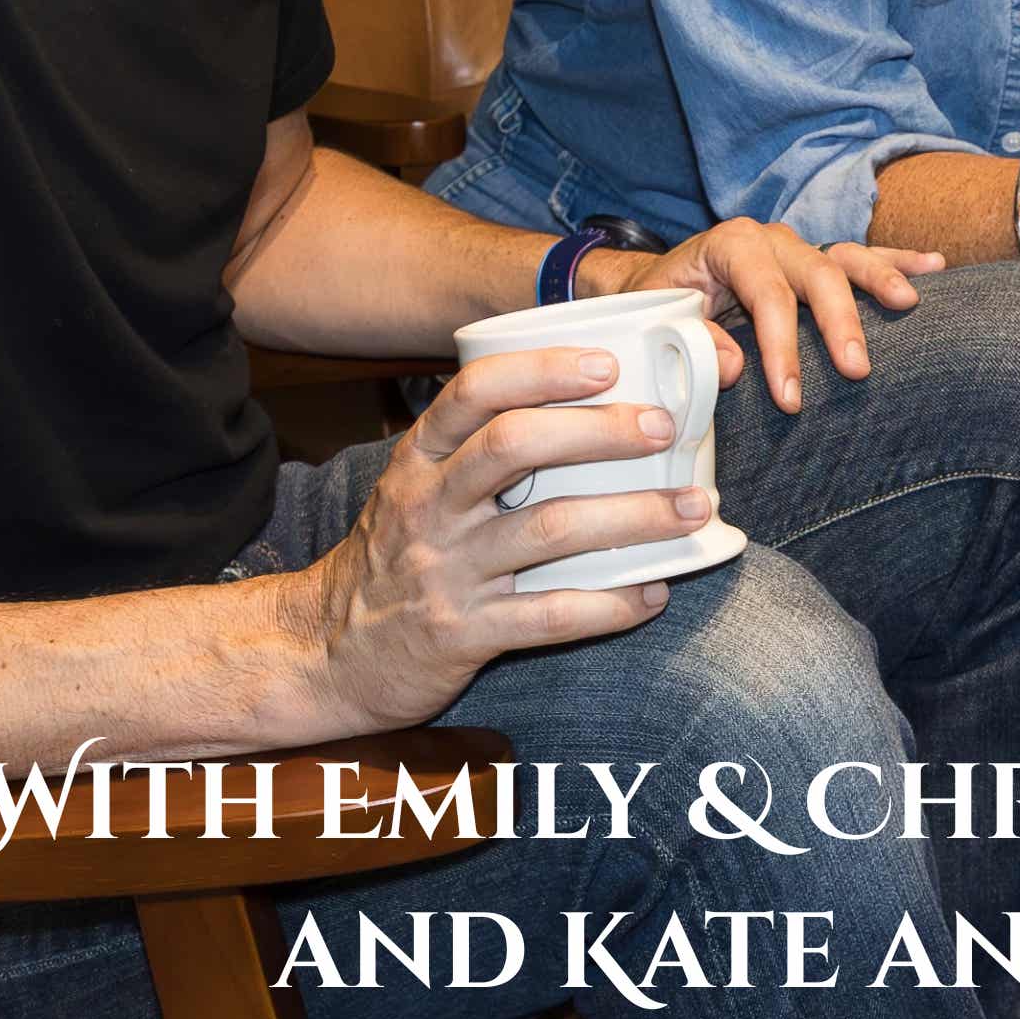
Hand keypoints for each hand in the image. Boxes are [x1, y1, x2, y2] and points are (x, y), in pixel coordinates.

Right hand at [300, 345, 705, 725]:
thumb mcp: (418, 489)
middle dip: (600, 431)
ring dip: (633, 516)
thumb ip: (481, 449)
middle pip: (515, 447)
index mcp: (418, 461)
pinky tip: (655, 590)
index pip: (474, 393)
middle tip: (664, 427)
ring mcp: (446, 572)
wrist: (326, 655)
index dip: (543, 370)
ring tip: (693, 509)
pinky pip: (551, 615)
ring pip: (550, 530)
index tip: (608, 364)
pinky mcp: (464, 634)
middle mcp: (428, 508)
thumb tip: (595, 401)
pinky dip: (613, 602)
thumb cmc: (396, 555)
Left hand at [596, 221, 947, 414]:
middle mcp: (772, 239)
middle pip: (817, 273)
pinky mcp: (815, 261)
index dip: (782, 345)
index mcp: (731, 245)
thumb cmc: (655, 308)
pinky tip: (935, 267)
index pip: (767, 293)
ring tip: (909, 304)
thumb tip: (734, 365)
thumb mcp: (658, 323)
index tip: (790, 398)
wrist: (652, 287)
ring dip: (881, 280)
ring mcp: (799, 247)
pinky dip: (898, 262)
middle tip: (856, 372)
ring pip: (847, 258)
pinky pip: (861, 258)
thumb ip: (693, 340)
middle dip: (839, 323)